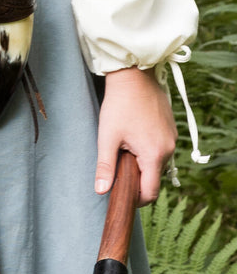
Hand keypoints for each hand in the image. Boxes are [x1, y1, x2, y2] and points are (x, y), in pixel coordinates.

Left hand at [95, 66, 176, 205]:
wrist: (134, 75)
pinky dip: (149, 149)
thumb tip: (101, 191)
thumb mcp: (108, 136)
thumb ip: (106, 166)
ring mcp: (172, 138)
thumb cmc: (119, 104)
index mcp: (154, 154)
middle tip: (119, 165)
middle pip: (155, 178)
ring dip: (144, 162)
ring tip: (126, 147)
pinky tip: (135, 136)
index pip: (150, 192)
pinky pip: (162, 148)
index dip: (136, 198)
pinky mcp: (171, 128)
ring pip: (158, 163)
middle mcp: (169, 149)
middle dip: (138, 178)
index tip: (122, 194)